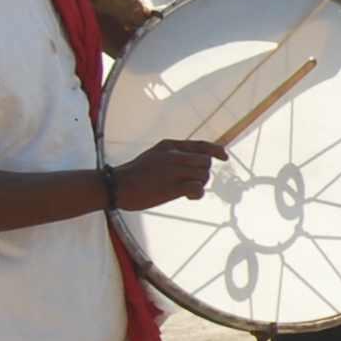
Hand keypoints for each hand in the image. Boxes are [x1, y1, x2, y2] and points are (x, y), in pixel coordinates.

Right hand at [111, 137, 225, 210]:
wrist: (116, 186)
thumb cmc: (135, 174)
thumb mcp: (155, 155)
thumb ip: (174, 155)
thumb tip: (195, 161)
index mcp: (169, 146)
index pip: (201, 145)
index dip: (216, 150)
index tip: (224, 157)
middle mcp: (174, 155)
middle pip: (205, 162)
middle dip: (203, 173)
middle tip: (191, 182)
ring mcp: (173, 170)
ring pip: (204, 175)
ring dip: (200, 184)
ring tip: (186, 191)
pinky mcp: (172, 187)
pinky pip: (198, 188)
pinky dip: (197, 193)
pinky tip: (187, 196)